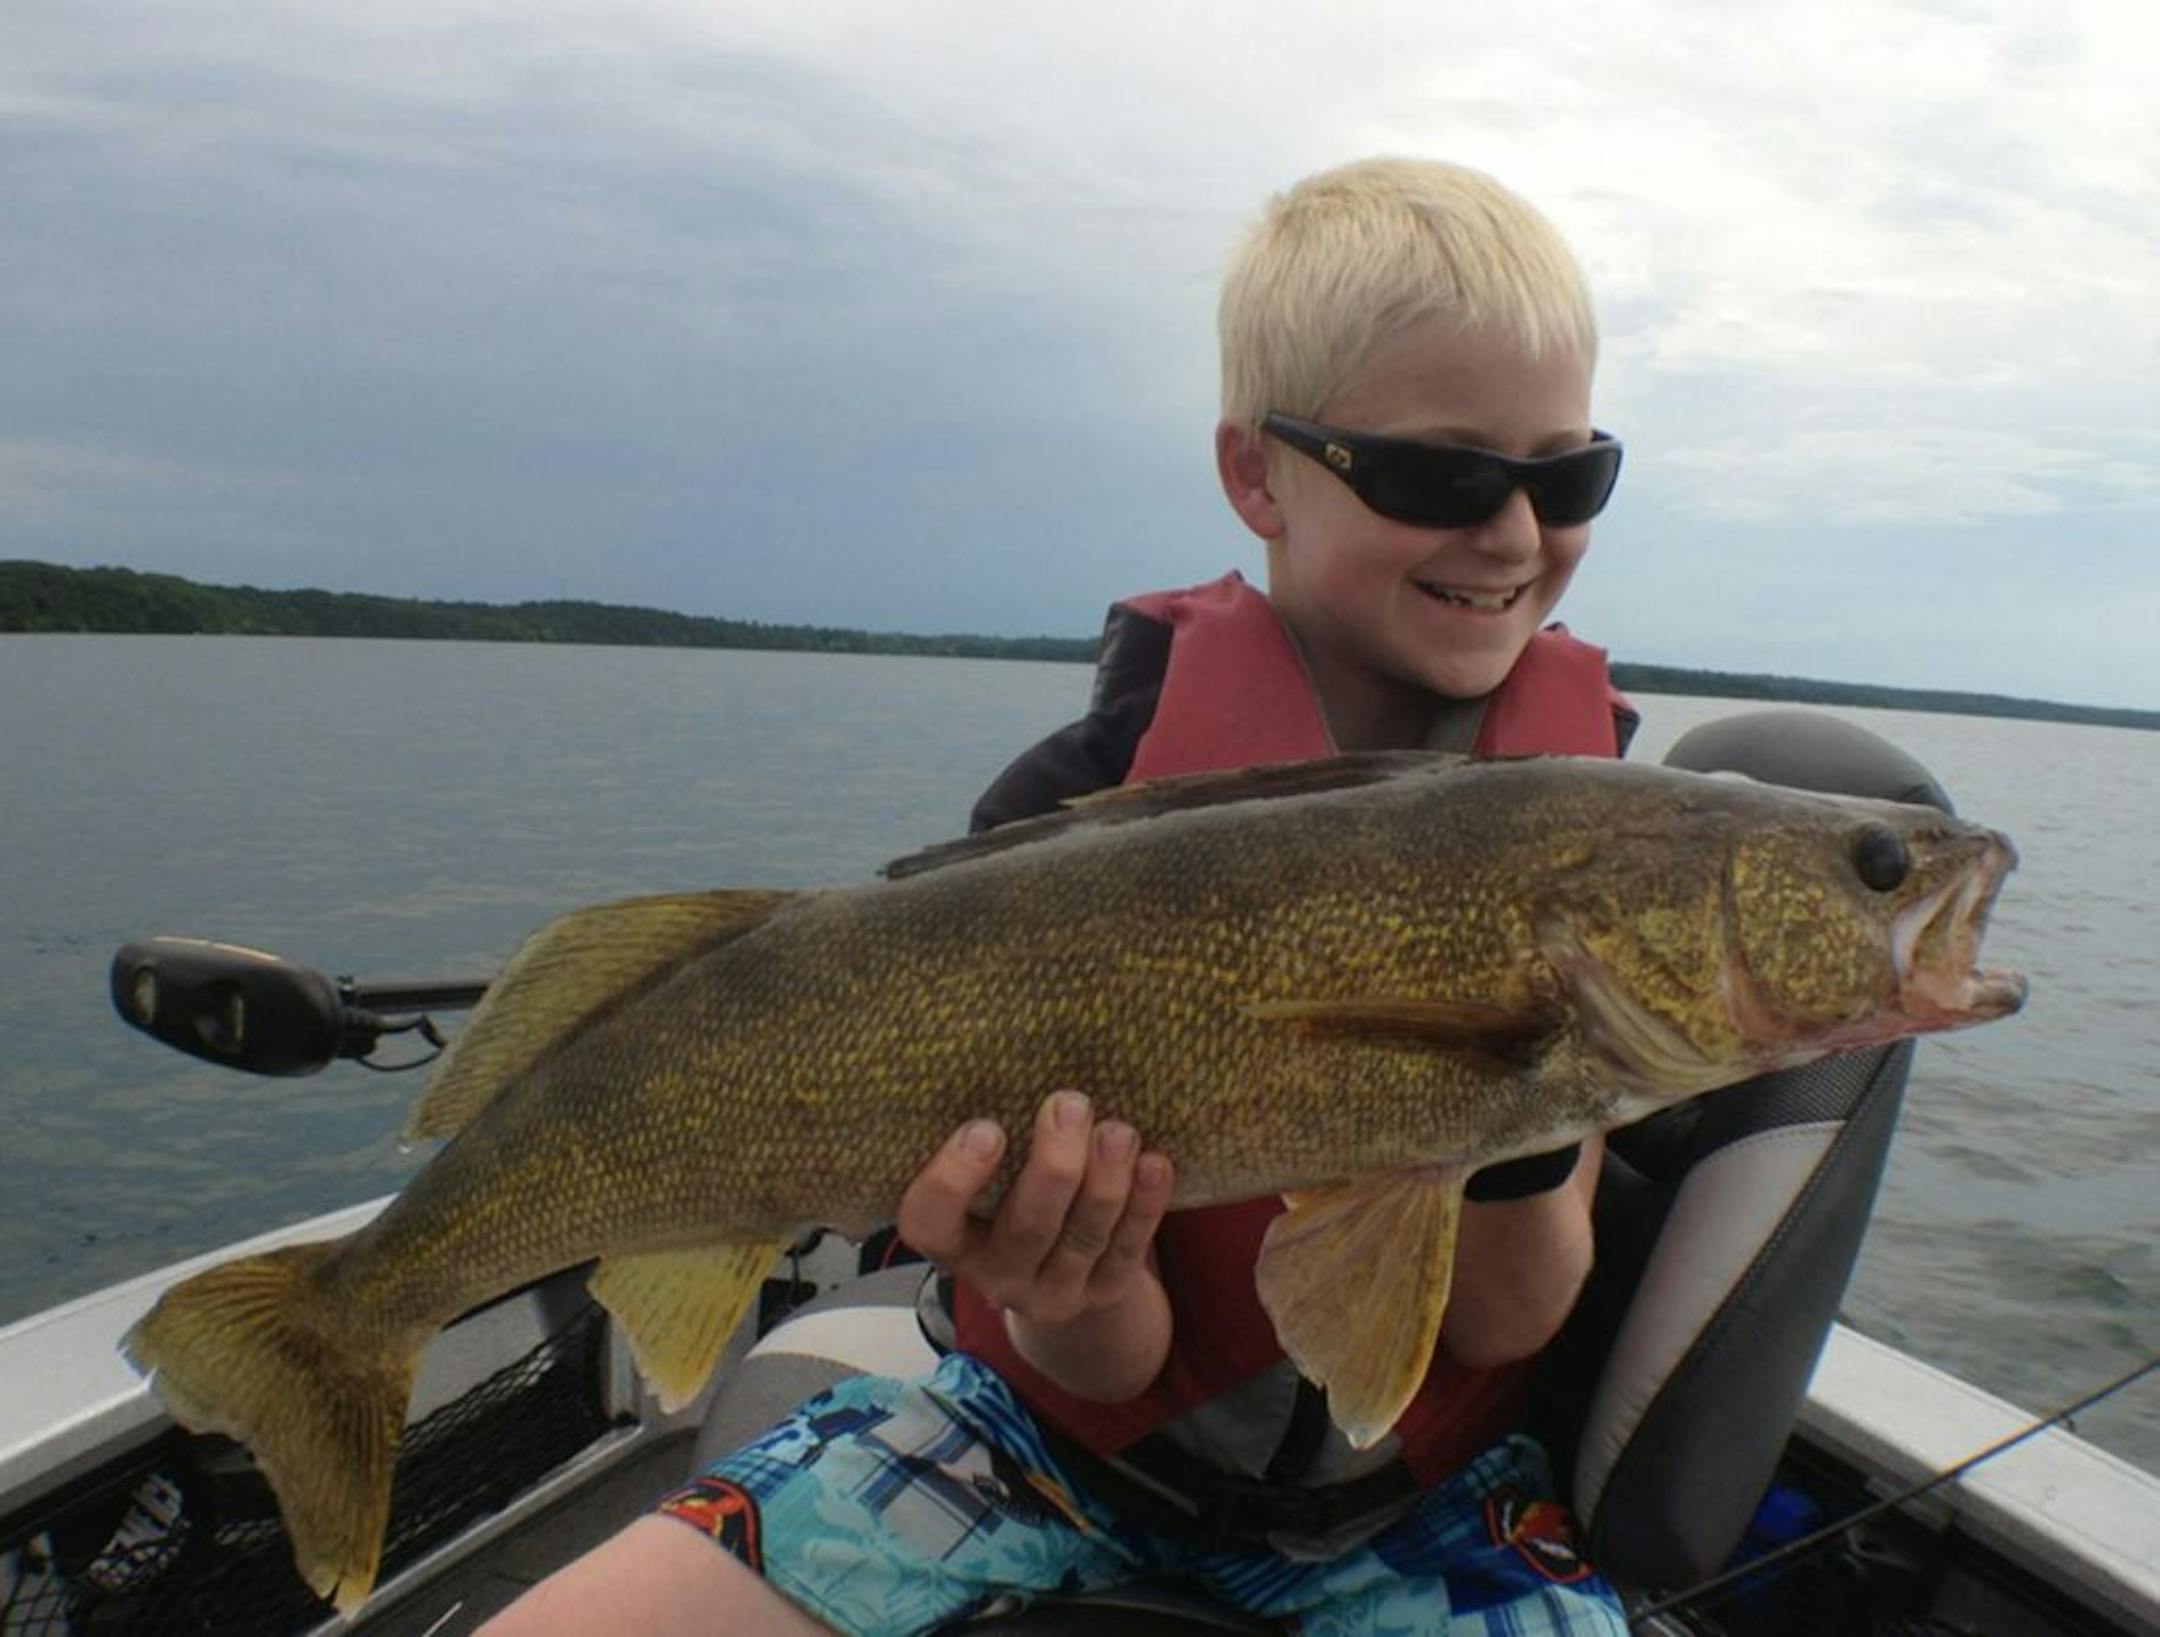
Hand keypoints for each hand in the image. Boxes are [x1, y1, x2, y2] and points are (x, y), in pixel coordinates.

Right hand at [896, 1090, 1173, 1330]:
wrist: (1060, 1274)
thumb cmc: (1011, 1194)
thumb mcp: (988, 1176)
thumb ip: (993, 1133)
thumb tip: (1017, 1039)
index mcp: (953, 1240)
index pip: (929, 1221)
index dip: (952, 1180)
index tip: (985, 1127)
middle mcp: (997, 1274)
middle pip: (1025, 1229)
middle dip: (1054, 1167)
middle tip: (1070, 1105)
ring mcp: (1054, 1292)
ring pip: (1082, 1239)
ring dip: (1105, 1183)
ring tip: (1119, 1131)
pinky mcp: (1104, 1293)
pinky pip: (1127, 1252)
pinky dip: (1144, 1208)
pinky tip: (1155, 1165)